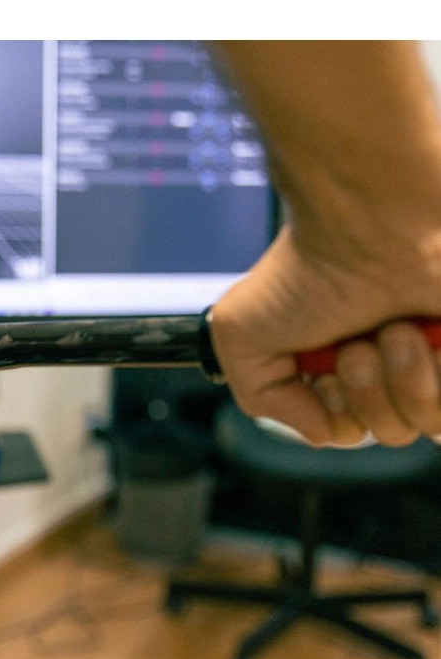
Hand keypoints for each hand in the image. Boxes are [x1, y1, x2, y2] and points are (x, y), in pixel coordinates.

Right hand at [210, 224, 440, 446]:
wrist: (369, 224)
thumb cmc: (306, 270)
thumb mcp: (237, 335)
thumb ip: (259, 399)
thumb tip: (319, 433)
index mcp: (337, 364)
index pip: (345, 430)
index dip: (333, 412)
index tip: (323, 370)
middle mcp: (388, 361)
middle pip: (387, 433)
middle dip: (365, 394)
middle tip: (355, 344)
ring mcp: (431, 356)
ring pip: (427, 425)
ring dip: (404, 379)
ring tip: (393, 329)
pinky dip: (437, 374)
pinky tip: (426, 332)